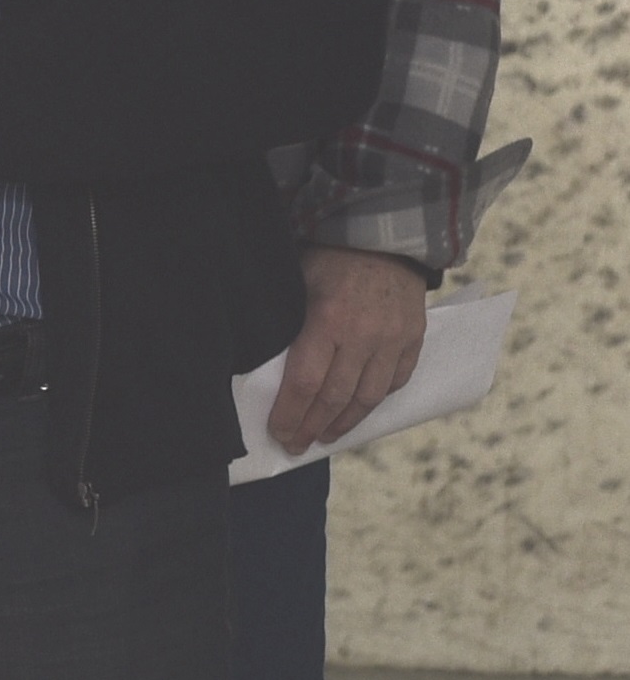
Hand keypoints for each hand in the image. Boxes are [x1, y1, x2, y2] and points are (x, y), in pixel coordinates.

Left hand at [265, 244, 430, 456]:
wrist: (385, 234)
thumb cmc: (328, 258)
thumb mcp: (296, 283)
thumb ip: (286, 324)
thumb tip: (264, 368)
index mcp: (327, 321)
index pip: (305, 383)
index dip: (290, 414)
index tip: (278, 433)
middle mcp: (363, 336)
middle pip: (335, 397)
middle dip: (312, 427)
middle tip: (296, 445)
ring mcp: (393, 339)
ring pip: (369, 396)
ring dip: (345, 422)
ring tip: (325, 436)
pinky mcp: (414, 338)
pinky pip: (396, 380)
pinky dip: (376, 399)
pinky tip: (359, 408)